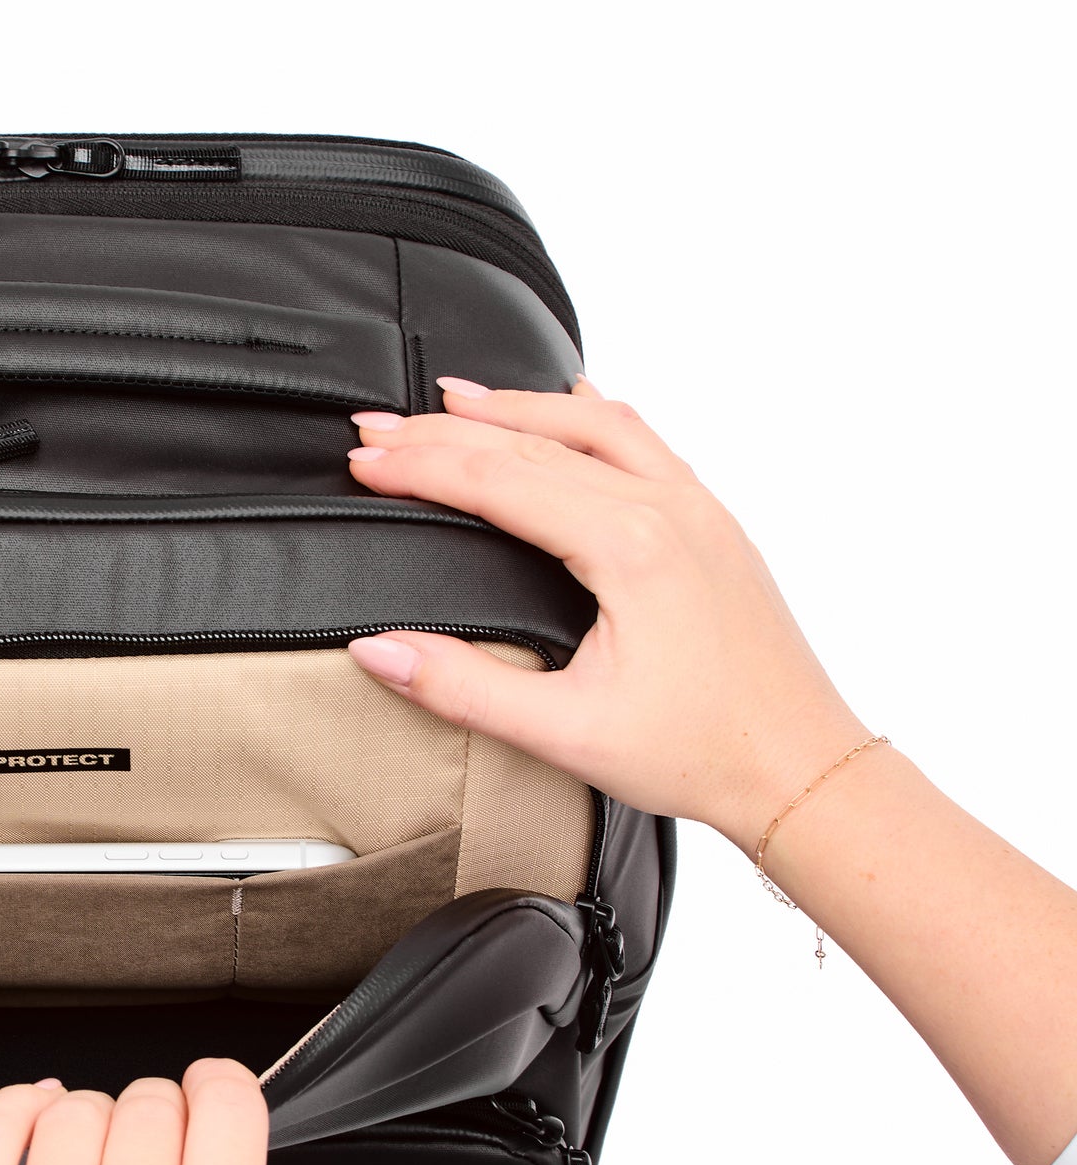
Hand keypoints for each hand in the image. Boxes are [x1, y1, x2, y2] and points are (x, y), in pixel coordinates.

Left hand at [0, 1061, 266, 1164]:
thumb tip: (188, 1159)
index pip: (227, 1108)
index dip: (216, 1089)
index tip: (204, 1095)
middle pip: (147, 1102)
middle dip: (148, 1116)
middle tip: (135, 1153)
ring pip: (72, 1110)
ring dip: (82, 1122)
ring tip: (76, 1162)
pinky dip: (14, 1112)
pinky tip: (25, 1125)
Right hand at [344, 379, 868, 848]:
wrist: (801, 768)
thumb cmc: (704, 752)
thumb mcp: (564, 732)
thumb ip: (461, 687)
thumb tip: (381, 650)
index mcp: (631, 547)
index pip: (498, 480)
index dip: (419, 466)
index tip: (363, 460)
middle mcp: (668, 509)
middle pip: (534, 441)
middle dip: (444, 430)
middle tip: (377, 426)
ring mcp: (696, 510)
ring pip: (592, 425)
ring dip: (514, 407)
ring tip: (451, 396)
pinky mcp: (711, 525)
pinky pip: (644, 441)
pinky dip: (588, 416)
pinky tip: (569, 405)